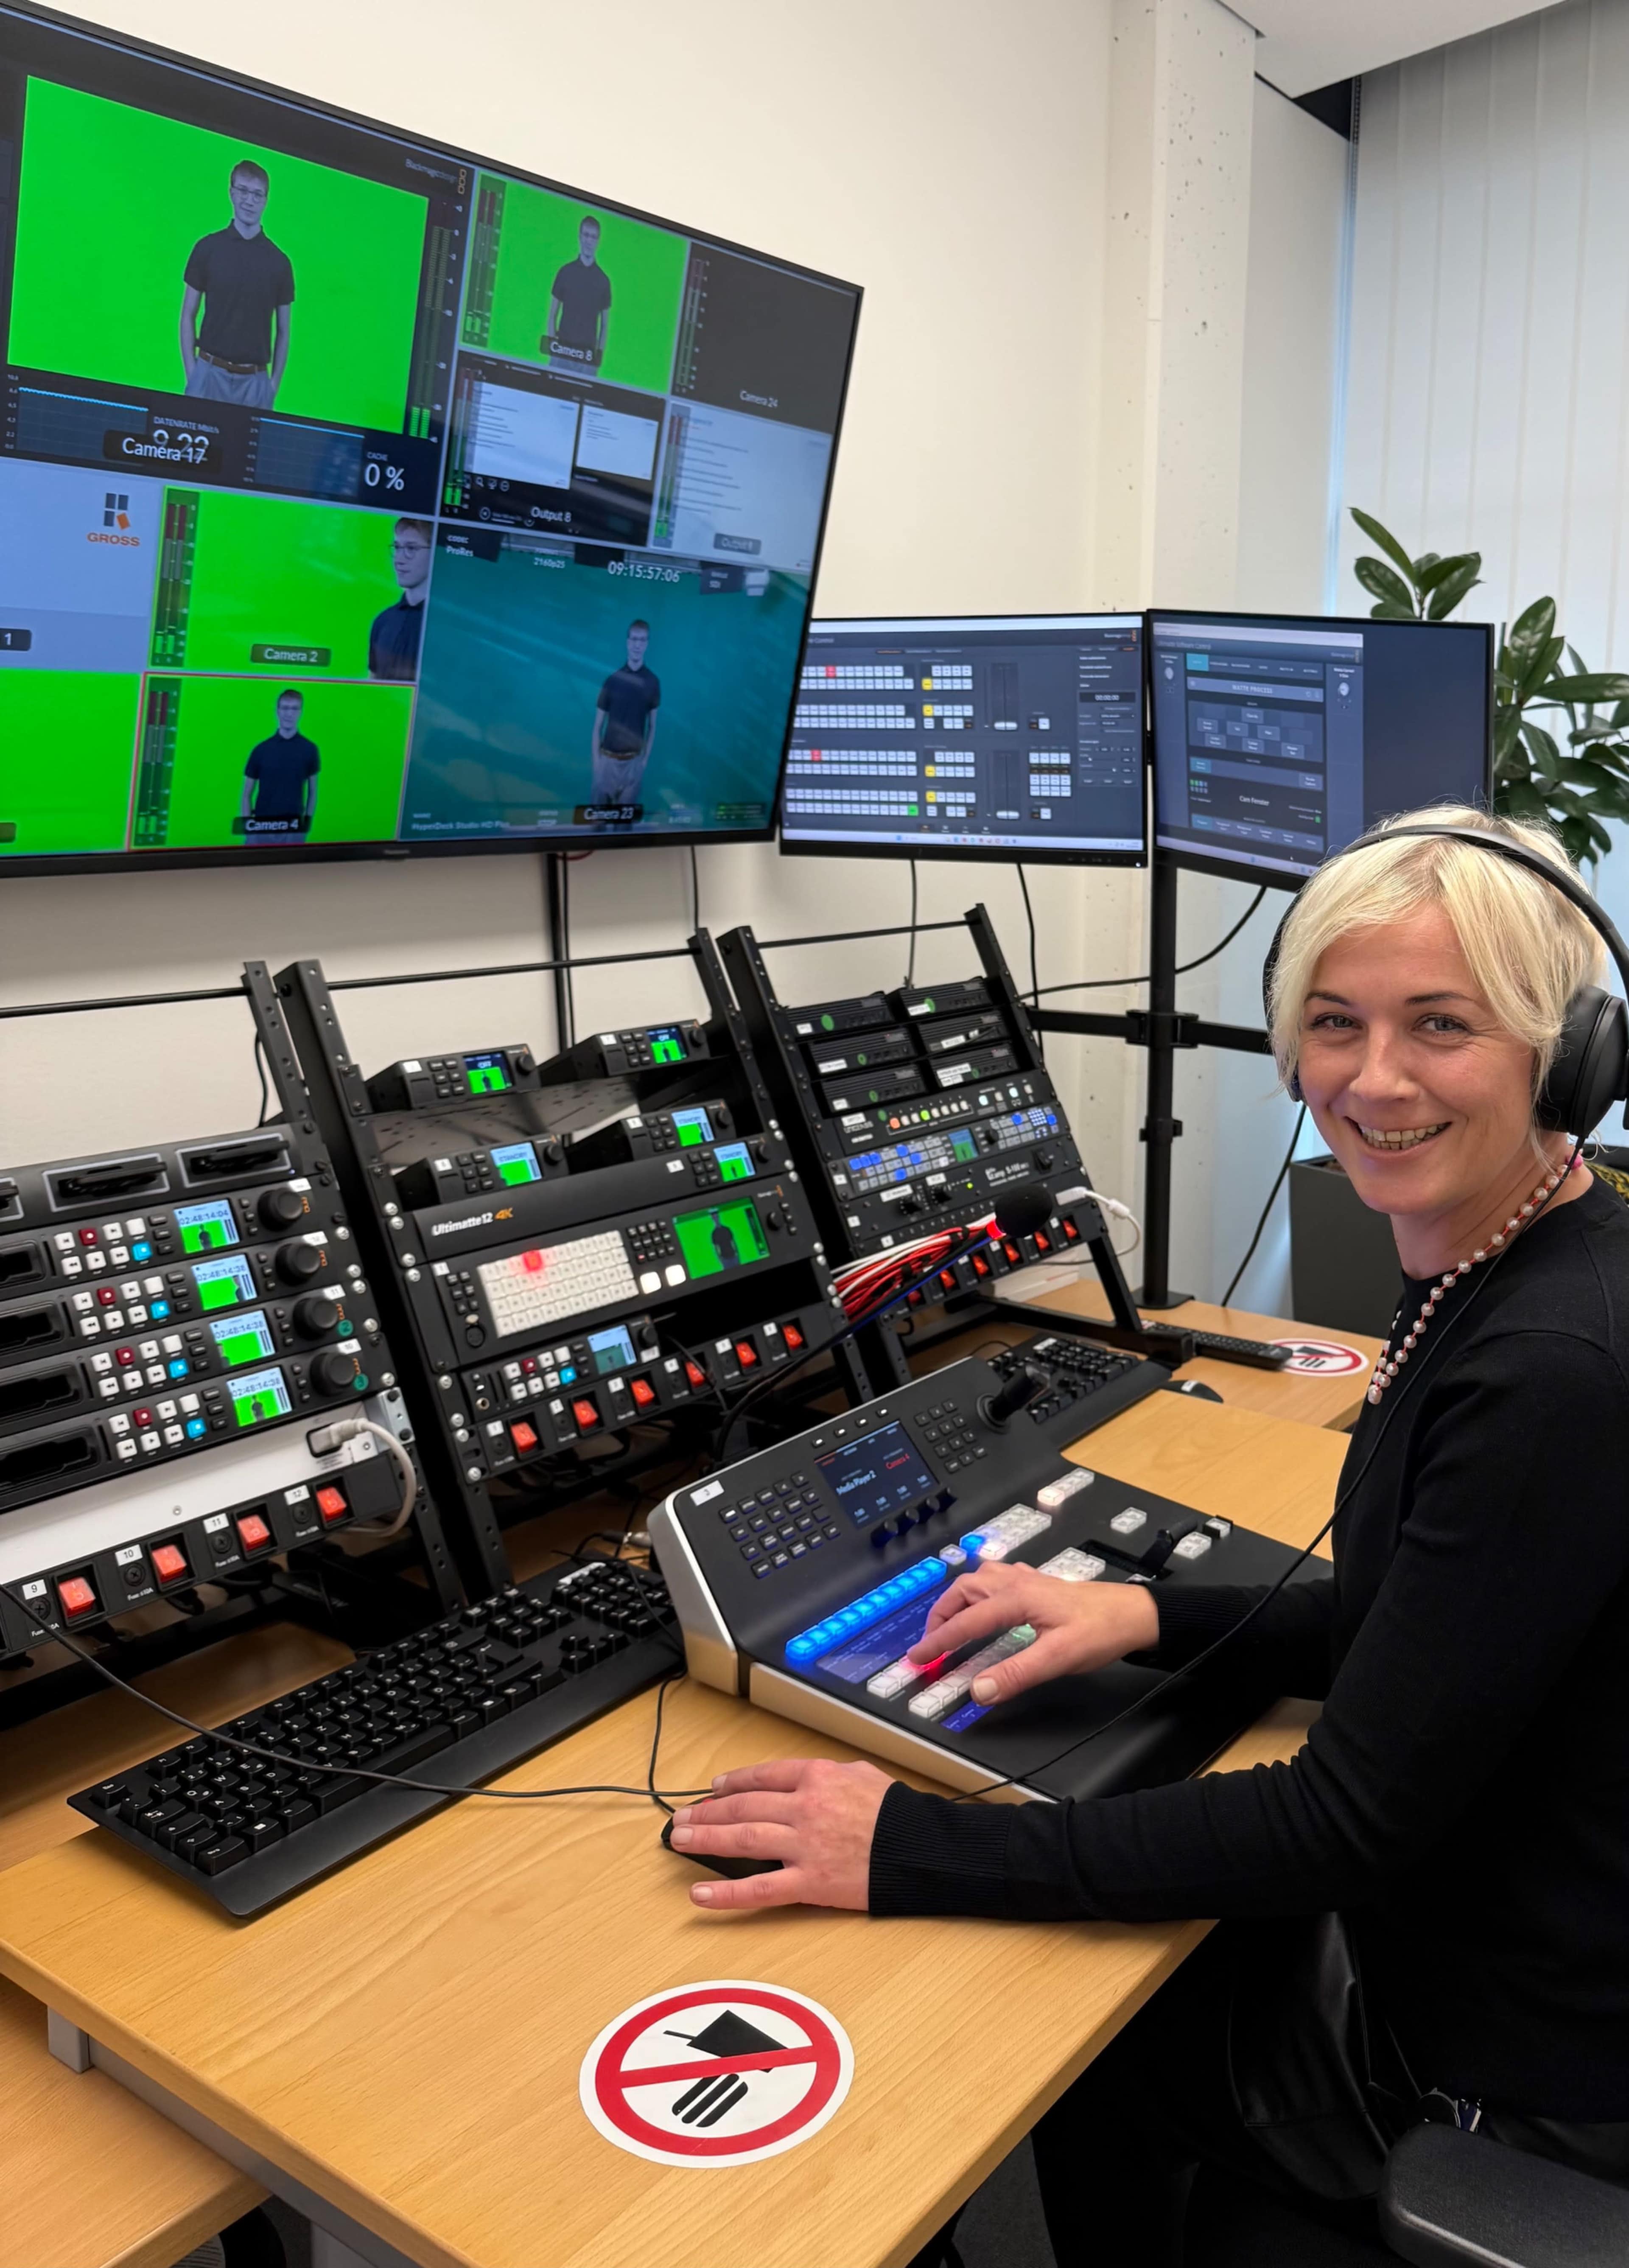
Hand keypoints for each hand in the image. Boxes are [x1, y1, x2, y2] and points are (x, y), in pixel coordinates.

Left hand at [668, 1757, 892, 1911]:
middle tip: (682, 1818)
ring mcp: (803, 1845)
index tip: (714, 1789)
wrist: (921, 1848)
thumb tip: (806, 1781)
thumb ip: (829, 1776)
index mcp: (817, 1777)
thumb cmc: (898, 1814)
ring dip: (706, 1838)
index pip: (762, 1776)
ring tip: (680, 1840)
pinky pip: (760, 1890)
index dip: (733, 1782)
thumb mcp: (863, 1775)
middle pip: (743, 1805)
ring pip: (743, 1839)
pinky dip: (726, 1893)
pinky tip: (700, 1894)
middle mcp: (803, 1807)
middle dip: (707, 1812)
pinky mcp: (809, 1882)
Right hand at [907, 1560, 1159, 1706]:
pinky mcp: (1038, 1584)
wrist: (1134, 1613)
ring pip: (979, 1579)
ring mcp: (1027, 1580)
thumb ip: (1017, 1674)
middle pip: (963, 1590)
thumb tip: (978, 1690)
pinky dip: (980, 1591)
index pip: (965, 1622)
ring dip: (958, 1599)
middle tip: (931, 1642)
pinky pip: (997, 1579)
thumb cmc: (1099, 1631)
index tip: (917, 1658)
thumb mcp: (1058, 1658)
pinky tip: (986, 1602)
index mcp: (1015, 1598)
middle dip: (941, 1615)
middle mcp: (1016, 1582)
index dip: (937, 1641)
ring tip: (950, 1623)